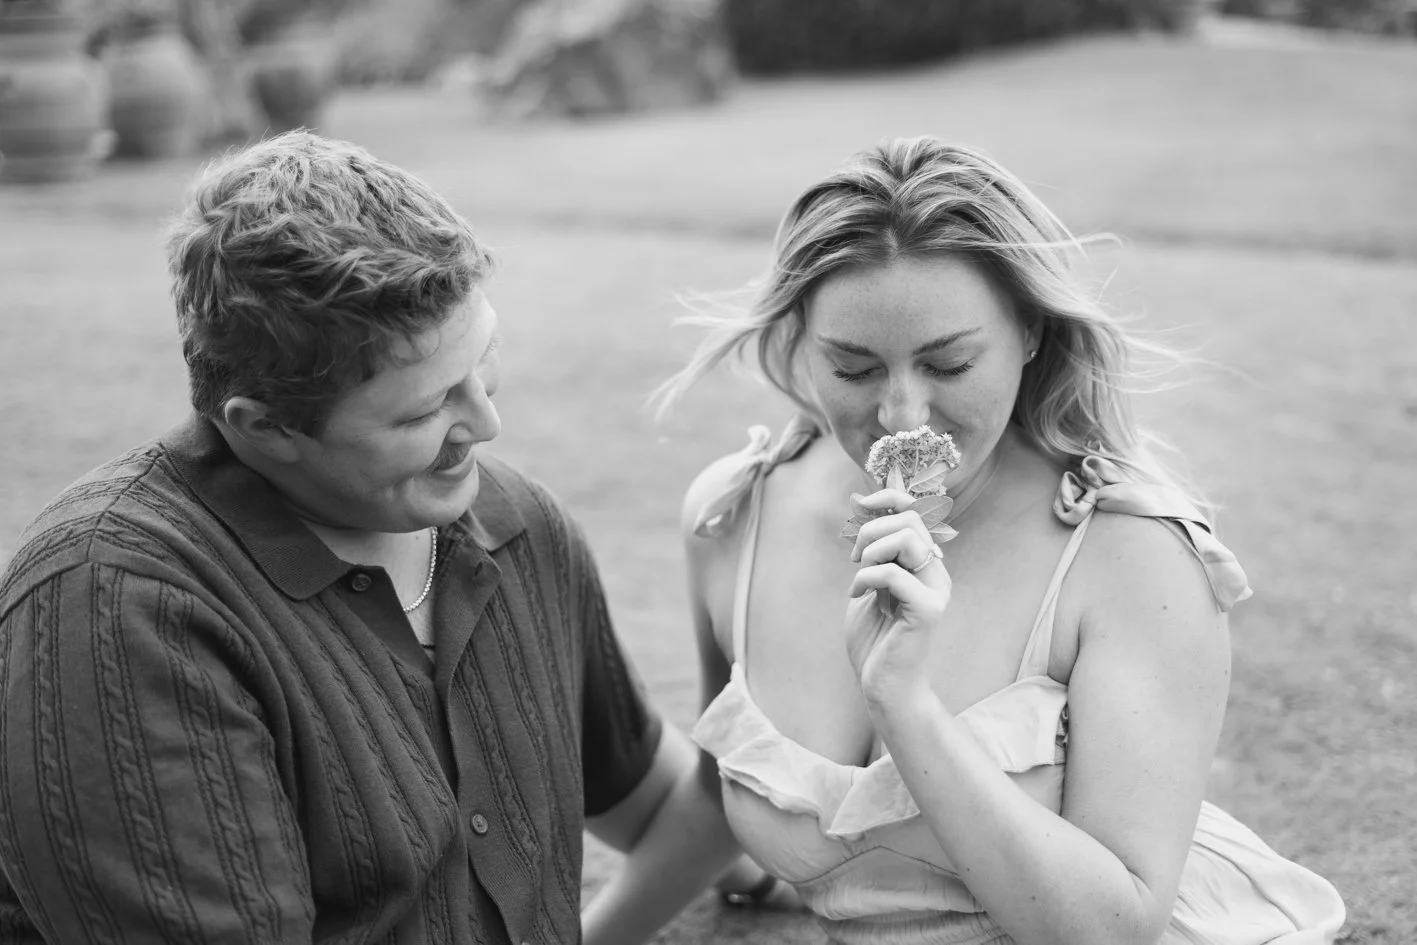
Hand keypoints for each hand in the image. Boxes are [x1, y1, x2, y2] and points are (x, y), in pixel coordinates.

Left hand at [845, 489, 951, 708]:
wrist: (883, 686)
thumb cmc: (874, 639)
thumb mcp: (865, 582)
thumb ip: (868, 547)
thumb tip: (858, 499)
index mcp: (925, 565)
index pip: (916, 512)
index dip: (888, 499)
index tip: (860, 507)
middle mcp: (937, 573)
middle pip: (911, 520)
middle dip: (872, 529)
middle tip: (854, 558)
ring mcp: (936, 591)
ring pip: (908, 539)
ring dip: (872, 550)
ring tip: (858, 576)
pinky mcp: (928, 610)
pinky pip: (895, 573)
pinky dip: (867, 577)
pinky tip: (858, 595)